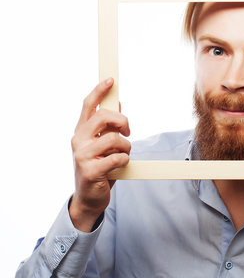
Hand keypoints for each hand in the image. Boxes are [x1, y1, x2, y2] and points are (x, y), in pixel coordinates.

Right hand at [69, 78, 130, 231]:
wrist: (89, 199)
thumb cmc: (98, 169)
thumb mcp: (103, 145)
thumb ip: (108, 126)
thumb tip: (118, 104)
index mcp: (81, 132)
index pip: (88, 105)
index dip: (99, 91)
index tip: (111, 80)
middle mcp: (78, 141)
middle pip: (104, 117)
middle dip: (122, 122)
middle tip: (128, 131)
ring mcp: (82, 156)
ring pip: (114, 139)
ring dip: (126, 147)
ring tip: (123, 155)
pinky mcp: (90, 170)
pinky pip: (118, 157)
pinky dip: (125, 160)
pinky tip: (120, 165)